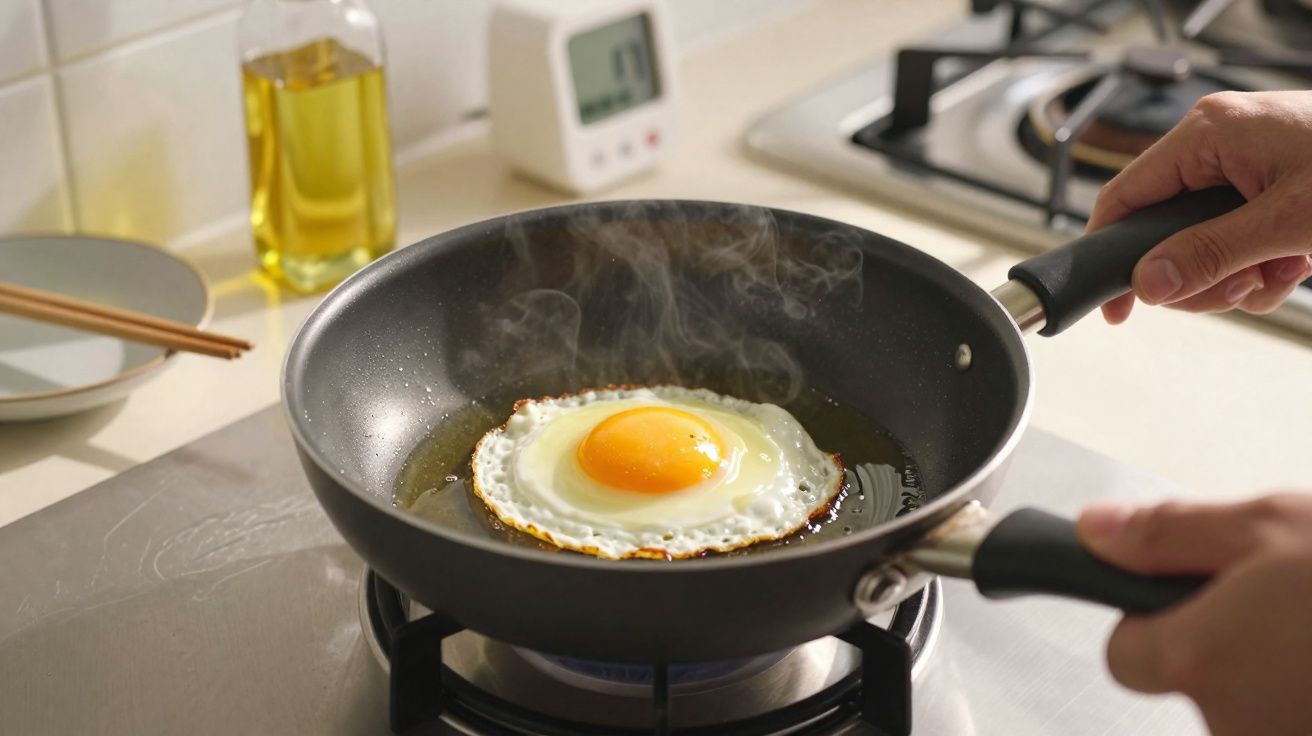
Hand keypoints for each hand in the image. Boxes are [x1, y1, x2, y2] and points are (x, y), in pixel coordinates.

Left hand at [1077, 493, 1311, 735]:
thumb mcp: (1268, 526)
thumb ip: (1170, 532)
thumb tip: (1097, 531)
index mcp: (1197, 658)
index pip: (1121, 655)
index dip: (1148, 619)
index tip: (1181, 593)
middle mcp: (1233, 721)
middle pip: (1191, 676)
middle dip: (1223, 639)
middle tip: (1277, 597)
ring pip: (1247, 695)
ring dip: (1270, 662)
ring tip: (1311, 619)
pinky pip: (1285, 709)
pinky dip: (1299, 684)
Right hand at [1088, 91, 1311, 323]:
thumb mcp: (1287, 224)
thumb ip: (1209, 254)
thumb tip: (1148, 284)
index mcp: (1209, 135)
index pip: (1125, 197)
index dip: (1111, 255)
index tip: (1114, 308)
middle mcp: (1219, 147)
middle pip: (1162, 232)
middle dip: (1197, 275)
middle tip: (1236, 287)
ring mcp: (1244, 169)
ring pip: (1200, 247)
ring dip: (1235, 277)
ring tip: (1280, 272)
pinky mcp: (1269, 191)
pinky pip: (1235, 244)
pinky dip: (1261, 268)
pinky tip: (1295, 265)